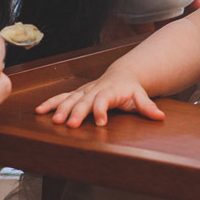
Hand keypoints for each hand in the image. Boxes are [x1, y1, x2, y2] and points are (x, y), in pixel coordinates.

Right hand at [35, 65, 163, 127]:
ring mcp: (85, 91)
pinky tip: (39, 111)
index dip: (101, 110)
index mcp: (110, 91)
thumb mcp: (140, 96)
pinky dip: (51, 103)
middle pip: (84, 101)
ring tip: (54, 120)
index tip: (99, 123)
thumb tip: (160, 116)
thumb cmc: (131, 89)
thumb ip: (148, 107)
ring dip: (61, 108)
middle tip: (69, 125)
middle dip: (76, 112)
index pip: (104, 100)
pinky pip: (62, 97)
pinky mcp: (78, 93)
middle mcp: (95, 90)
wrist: (123, 74)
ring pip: (70, 98)